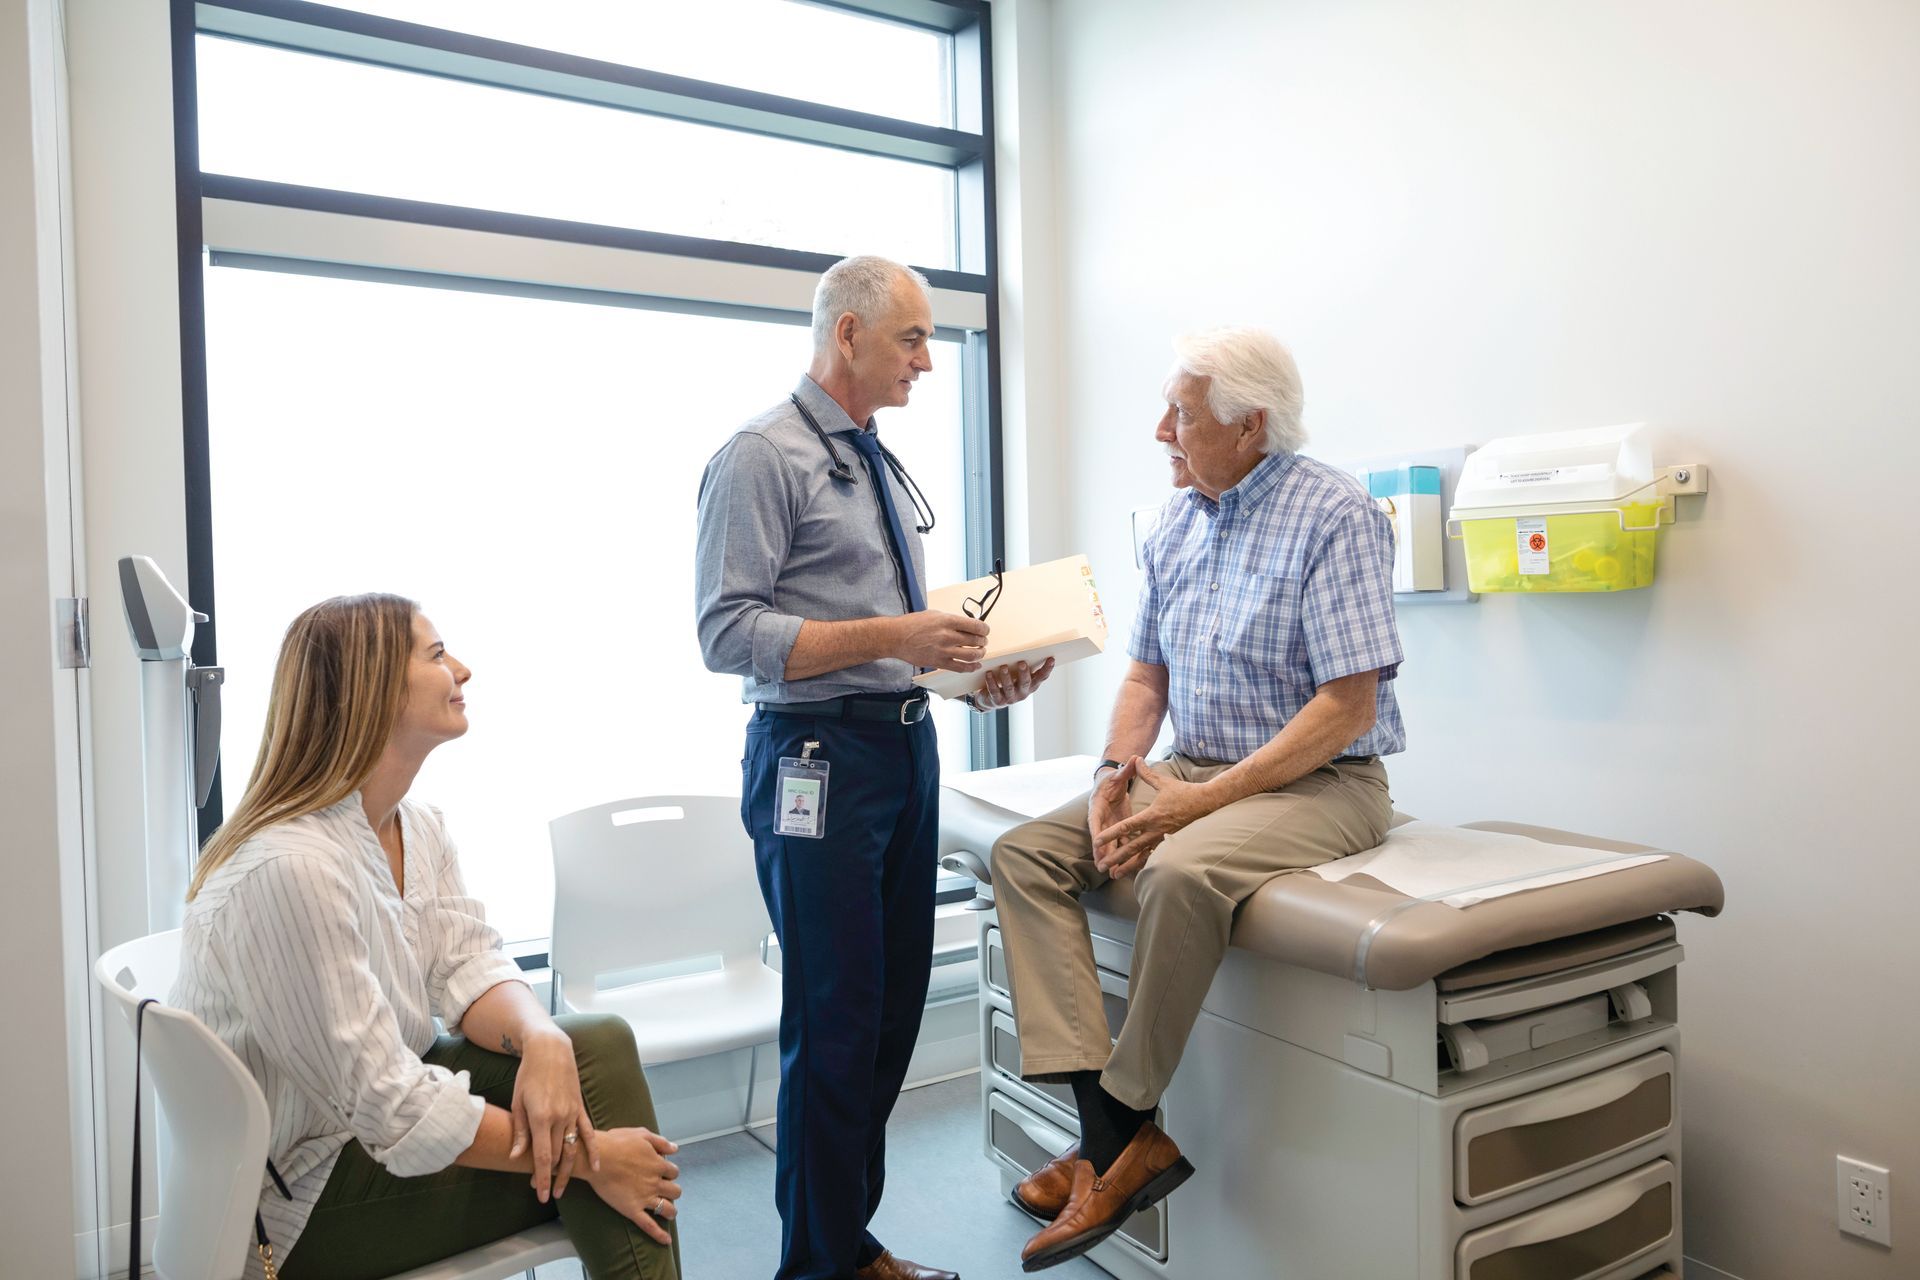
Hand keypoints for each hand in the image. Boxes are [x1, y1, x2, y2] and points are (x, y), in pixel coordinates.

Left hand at [507, 1025, 595, 1201]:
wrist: (550, 1050)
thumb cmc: (528, 1075)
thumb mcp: (518, 1101)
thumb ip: (520, 1131)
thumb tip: (515, 1156)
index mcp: (541, 1117)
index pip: (543, 1156)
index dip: (542, 1178)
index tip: (541, 1195)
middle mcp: (560, 1117)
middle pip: (558, 1156)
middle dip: (552, 1178)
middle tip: (548, 1196)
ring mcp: (573, 1113)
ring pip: (573, 1148)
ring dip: (569, 1170)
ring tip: (563, 1188)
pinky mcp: (580, 1108)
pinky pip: (589, 1133)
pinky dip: (593, 1150)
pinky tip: (596, 1166)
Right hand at [582, 1127, 682, 1245]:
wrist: (595, 1158)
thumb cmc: (616, 1143)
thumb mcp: (641, 1134)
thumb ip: (660, 1142)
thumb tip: (675, 1148)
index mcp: (658, 1164)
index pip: (673, 1171)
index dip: (668, 1171)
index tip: (661, 1172)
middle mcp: (655, 1182)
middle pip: (675, 1190)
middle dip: (672, 1189)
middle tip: (663, 1190)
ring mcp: (644, 1197)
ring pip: (667, 1208)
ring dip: (670, 1210)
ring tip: (668, 1211)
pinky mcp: (632, 1210)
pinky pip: (649, 1226)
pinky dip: (660, 1235)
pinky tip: (666, 1241)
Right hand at [893, 611, 989, 671]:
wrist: (896, 637)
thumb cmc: (913, 624)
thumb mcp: (934, 614)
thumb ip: (951, 620)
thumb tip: (966, 625)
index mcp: (947, 621)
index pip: (975, 626)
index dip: (984, 629)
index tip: (985, 631)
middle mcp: (947, 635)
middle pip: (975, 641)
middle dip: (983, 642)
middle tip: (983, 642)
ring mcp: (943, 650)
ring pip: (971, 656)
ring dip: (980, 654)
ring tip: (980, 653)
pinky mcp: (938, 662)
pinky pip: (960, 667)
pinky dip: (970, 667)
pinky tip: (975, 665)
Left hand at [971, 657, 1055, 708]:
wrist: (991, 700)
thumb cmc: (1008, 682)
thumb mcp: (1017, 675)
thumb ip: (1023, 666)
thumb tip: (1026, 646)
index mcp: (1031, 685)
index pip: (1041, 677)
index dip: (1047, 669)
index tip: (1051, 659)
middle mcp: (1023, 692)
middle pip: (1025, 682)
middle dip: (1024, 673)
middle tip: (1022, 662)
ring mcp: (1011, 698)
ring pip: (1009, 687)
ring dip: (1006, 677)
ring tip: (1003, 667)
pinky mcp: (998, 701)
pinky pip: (994, 691)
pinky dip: (992, 682)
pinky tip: (989, 673)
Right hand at [1086, 757, 1137, 862]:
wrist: (1110, 784)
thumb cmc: (1112, 779)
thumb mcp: (1118, 775)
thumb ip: (1126, 770)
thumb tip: (1133, 758)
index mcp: (1097, 806)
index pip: (1095, 820)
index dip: (1096, 832)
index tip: (1096, 843)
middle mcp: (1101, 818)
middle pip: (1100, 838)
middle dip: (1101, 852)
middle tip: (1102, 866)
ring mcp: (1109, 825)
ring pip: (1109, 844)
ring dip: (1111, 858)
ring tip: (1112, 874)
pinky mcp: (1118, 829)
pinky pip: (1119, 843)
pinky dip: (1122, 855)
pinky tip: (1125, 868)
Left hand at [1093, 756, 1218, 878]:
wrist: (1207, 803)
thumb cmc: (1184, 792)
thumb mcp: (1164, 782)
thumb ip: (1146, 773)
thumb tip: (1135, 759)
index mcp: (1151, 815)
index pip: (1126, 827)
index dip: (1110, 834)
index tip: (1097, 841)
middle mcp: (1156, 830)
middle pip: (1131, 847)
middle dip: (1115, 857)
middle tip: (1101, 866)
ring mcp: (1163, 838)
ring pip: (1141, 856)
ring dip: (1127, 866)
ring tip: (1114, 875)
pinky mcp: (1170, 843)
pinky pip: (1153, 856)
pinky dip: (1142, 864)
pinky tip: (1132, 871)